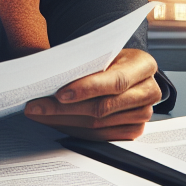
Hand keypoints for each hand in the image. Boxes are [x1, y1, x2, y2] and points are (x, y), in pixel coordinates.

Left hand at [23, 47, 161, 140]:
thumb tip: (51, 70)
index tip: (59, 93)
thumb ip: (87, 61)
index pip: (115, 81)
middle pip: (103, 107)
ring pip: (98, 124)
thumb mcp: (104, 50)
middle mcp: (148, 92)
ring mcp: (142, 114)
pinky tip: (53, 121)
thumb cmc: (112, 56)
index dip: (87, 88)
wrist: (129, 69)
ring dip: (64, 121)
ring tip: (38, 113)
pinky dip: (74, 129)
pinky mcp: (133, 130)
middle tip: (37, 106)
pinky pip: (100, 136)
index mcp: (144, 65)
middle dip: (65, 109)